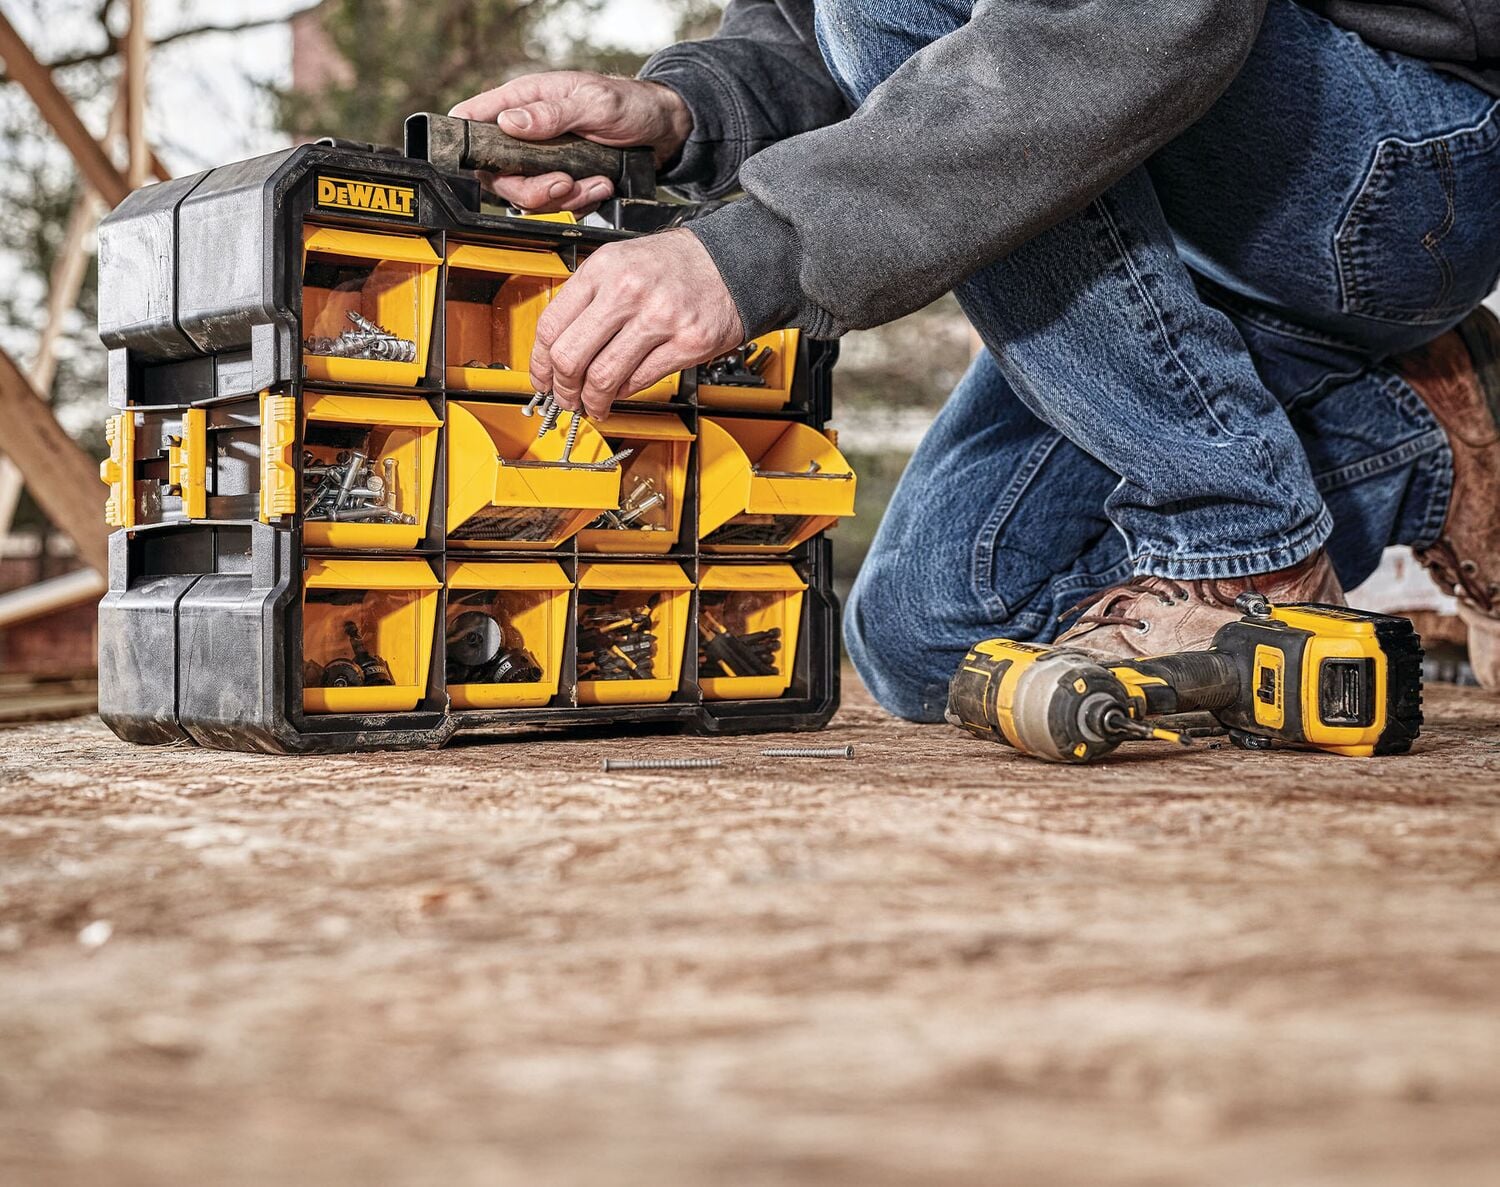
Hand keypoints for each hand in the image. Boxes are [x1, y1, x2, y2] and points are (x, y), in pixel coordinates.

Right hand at [449, 72, 691, 213]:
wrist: (662, 129)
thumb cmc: (629, 103)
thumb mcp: (594, 103)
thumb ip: (552, 113)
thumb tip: (509, 122)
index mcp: (523, 100)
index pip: (473, 118)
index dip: (469, 144)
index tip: (491, 166)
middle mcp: (525, 130)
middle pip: (497, 175)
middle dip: (532, 190)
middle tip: (565, 183)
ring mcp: (540, 158)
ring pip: (526, 197)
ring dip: (563, 199)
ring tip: (594, 182)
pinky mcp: (559, 178)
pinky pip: (554, 205)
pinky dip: (578, 203)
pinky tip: (599, 186)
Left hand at [532, 229, 743, 420]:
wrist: (730, 262)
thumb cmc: (674, 266)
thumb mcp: (620, 263)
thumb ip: (587, 299)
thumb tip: (556, 348)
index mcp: (604, 269)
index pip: (551, 326)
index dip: (540, 363)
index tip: (542, 378)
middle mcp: (629, 291)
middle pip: (571, 357)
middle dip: (563, 388)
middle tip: (566, 398)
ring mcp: (659, 318)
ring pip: (604, 377)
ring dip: (592, 400)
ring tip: (594, 404)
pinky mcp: (687, 343)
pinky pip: (640, 380)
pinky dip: (625, 393)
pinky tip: (622, 391)